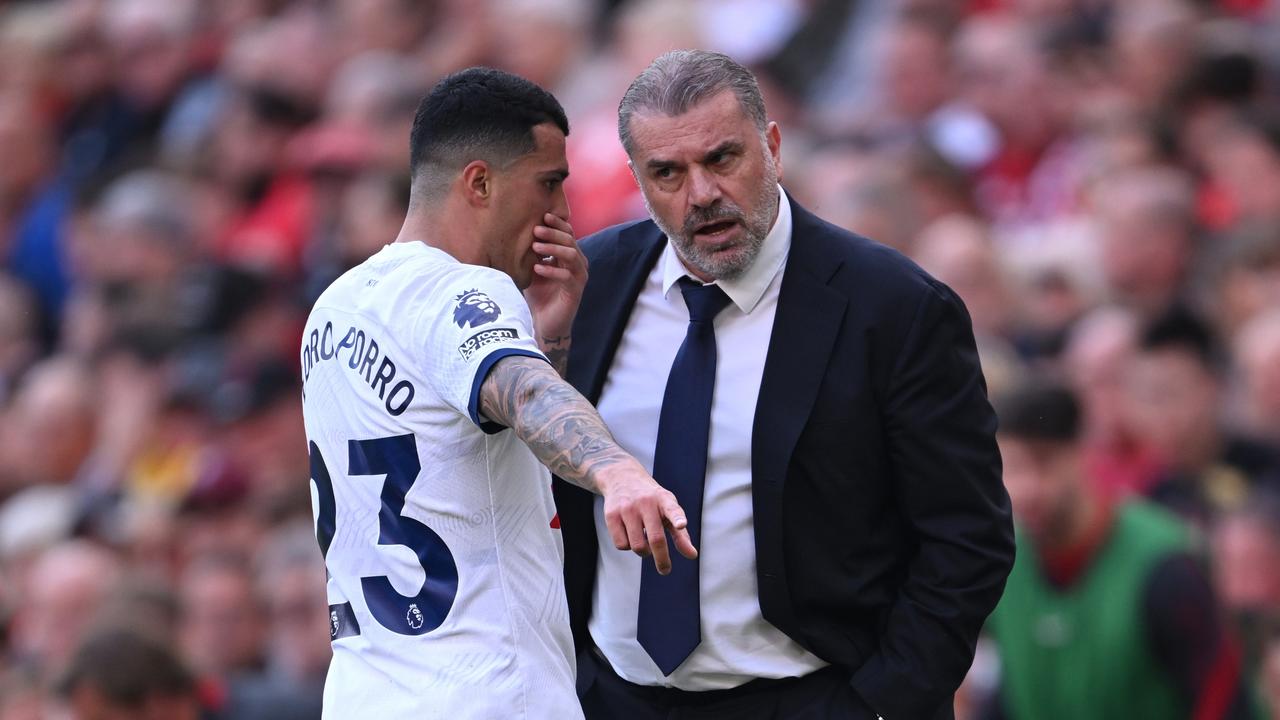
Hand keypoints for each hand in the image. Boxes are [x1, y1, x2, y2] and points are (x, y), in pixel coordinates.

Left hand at [524, 213, 586, 341]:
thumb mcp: (533, 269)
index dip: (558, 224)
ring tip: (535, 247)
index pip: (568, 233)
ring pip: (571, 255)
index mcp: (569, 256)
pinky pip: (567, 276)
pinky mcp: (575, 292)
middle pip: (570, 241)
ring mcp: (579, 278)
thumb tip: (520, 231)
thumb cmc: (538, 295)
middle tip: (536, 230)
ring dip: (553, 249)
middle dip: (553, 233)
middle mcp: (578, 264)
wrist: (543, 323)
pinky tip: (537, 268)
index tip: (542, 216)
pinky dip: (551, 270)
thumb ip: (533, 253)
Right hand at [598, 464, 697, 574]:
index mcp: (664, 500)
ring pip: (637, 546)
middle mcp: (646, 502)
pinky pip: (621, 545)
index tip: (682, 525)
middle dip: (662, 559)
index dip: (677, 518)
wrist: (621, 478)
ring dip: (644, 551)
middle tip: (665, 570)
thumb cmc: (651, 500)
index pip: (672, 509)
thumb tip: (692, 556)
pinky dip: (628, 547)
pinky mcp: (611, 515)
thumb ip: (680, 534)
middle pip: (656, 539)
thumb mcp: (668, 510)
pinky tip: (630, 535)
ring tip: (644, 540)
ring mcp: (627, 508)